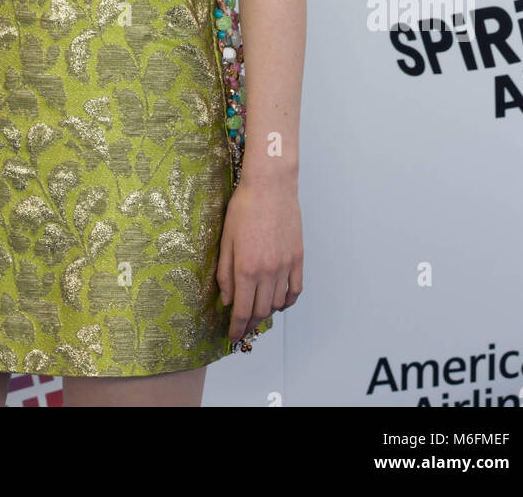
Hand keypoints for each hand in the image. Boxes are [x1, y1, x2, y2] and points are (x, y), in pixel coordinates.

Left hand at [217, 174, 302, 342]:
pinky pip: (296, 289)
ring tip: (257, 315)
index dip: (236, 327)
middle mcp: (267, 272)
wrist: (270, 185)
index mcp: (245, 268)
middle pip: (260, 311)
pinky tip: (279, 303)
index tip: (232, 337)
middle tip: (242, 328)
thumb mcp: (226, 239)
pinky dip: (288, 302)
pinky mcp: (298, 258)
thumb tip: (226, 300)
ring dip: (267, 314)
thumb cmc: (244, 207)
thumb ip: (224, 273)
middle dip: (249, 324)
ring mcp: (285, 266)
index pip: (242, 310)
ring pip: (277, 303)